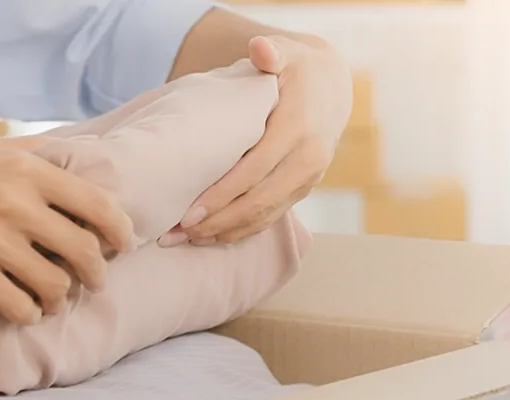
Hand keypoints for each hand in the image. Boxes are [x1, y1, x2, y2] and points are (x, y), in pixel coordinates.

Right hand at [0, 137, 135, 323]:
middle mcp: (15, 205)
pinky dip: (30, 312)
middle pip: (83, 251)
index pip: (96, 204)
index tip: (123, 243)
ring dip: (61, 297)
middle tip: (95, 279)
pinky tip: (26, 308)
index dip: (119, 230)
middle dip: (97, 272)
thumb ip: (38, 154)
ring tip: (55, 296)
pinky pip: (19, 307)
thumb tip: (86, 160)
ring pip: (55, 285)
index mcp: (26, 170)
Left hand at [160, 35, 351, 246]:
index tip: (189, 211)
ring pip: (265, 215)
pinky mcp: (303, 188)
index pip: (256, 170)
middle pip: (258, 201)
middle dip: (217, 221)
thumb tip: (260, 48)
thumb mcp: (287, 52)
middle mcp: (308, 158)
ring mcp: (308, 177)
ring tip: (186, 241)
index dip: (222, 194)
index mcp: (299, 127)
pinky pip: (272, 216)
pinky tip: (212, 238)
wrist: (333, 86)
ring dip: (226, 232)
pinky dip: (242, 231)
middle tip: (176, 233)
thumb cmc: (298, 68)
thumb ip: (271, 51)